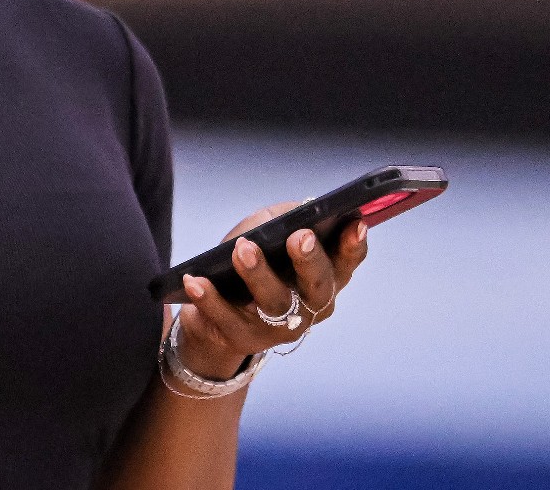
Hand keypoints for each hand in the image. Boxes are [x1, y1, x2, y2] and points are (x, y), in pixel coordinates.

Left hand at [171, 201, 370, 381]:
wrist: (216, 314)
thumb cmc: (252, 265)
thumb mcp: (270, 234)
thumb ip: (285, 218)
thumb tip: (297, 210)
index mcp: (324, 277)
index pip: (346, 262)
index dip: (353, 244)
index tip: (354, 222)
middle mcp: (309, 306)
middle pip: (317, 285)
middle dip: (309, 260)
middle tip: (299, 236)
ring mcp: (279, 327)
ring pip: (274, 302)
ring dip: (258, 273)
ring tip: (242, 249)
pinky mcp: (244, 339)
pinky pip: (226, 319)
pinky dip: (210, 299)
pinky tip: (195, 279)